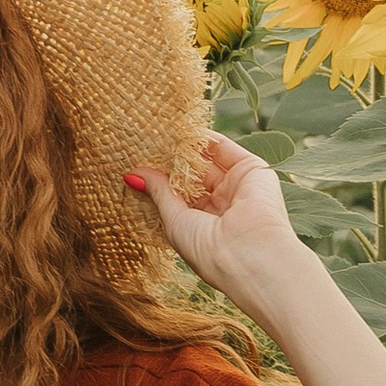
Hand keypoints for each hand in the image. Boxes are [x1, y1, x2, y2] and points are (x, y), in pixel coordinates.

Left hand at [125, 135, 319, 338]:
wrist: (249, 255)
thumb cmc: (207, 250)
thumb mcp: (174, 221)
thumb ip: (159, 192)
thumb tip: (133, 174)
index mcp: (205, 224)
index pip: (179, 194)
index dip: (160, 179)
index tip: (137, 162)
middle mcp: (222, 205)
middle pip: (193, 175)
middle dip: (171, 161)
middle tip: (144, 143)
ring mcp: (238, 187)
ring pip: (207, 159)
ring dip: (185, 147)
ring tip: (158, 133)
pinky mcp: (252, 170)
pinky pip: (225, 147)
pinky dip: (205, 137)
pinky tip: (183, 130)